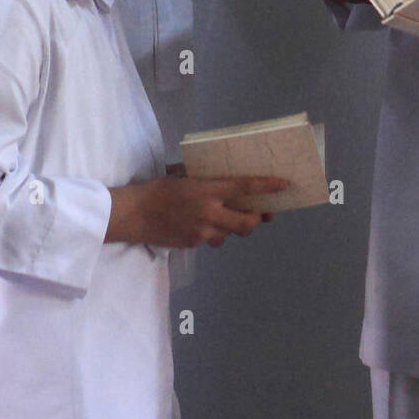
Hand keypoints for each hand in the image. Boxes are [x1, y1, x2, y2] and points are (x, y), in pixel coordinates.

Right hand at [107, 173, 286, 247]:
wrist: (133, 214)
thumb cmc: (157, 189)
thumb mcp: (183, 176)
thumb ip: (204, 178)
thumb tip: (219, 174)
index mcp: (208, 191)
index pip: (245, 188)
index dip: (267, 187)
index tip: (284, 186)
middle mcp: (210, 213)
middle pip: (247, 223)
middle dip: (256, 219)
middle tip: (259, 213)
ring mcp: (203, 232)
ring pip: (230, 234)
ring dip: (233, 227)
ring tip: (226, 218)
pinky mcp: (193, 244)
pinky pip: (212, 240)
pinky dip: (212, 233)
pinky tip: (202, 225)